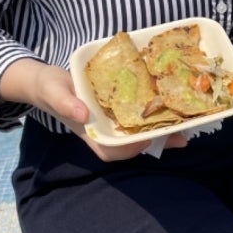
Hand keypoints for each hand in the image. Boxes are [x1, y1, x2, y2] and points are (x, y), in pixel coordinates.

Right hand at [2, 59, 187, 161]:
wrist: (46, 81)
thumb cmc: (49, 88)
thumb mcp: (54, 92)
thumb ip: (66, 103)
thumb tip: (83, 115)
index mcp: (90, 134)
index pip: (114, 151)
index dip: (133, 149)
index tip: (149, 140)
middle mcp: (104, 132)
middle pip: (133, 144)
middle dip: (158, 142)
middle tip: (183, 137)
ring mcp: (112, 122)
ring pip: (139, 131)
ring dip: (162, 129)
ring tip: (186, 124)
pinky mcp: (117, 110)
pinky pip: (138, 116)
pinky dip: (154, 113)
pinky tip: (171, 104)